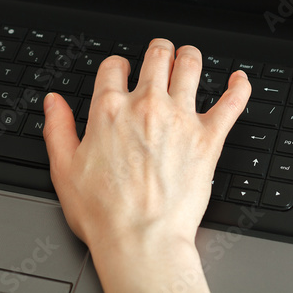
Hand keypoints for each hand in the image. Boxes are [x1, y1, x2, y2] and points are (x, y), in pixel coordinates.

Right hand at [43, 39, 250, 292]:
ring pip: (190, 66)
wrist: (141, 240)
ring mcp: (180, 119)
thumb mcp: (64, 169)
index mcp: (109, 110)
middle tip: (160, 56)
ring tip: (189, 58)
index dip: (117, 65)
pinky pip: (231, 102)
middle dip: (158, 51)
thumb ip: (58, 129)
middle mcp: (146, 106)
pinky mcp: (209, 137)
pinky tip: (238, 80)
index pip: (114, 66)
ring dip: (189, 57)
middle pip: (156, 55)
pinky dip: (237, 87)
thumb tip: (53, 102)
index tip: (121, 72)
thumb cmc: (104, 213)